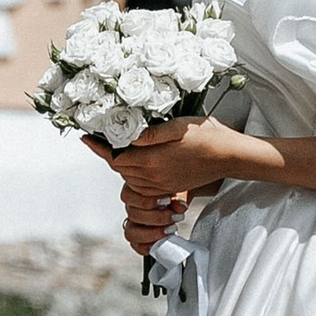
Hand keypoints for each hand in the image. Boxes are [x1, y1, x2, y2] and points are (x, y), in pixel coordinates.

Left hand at [87, 117, 276, 252]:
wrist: (229, 156)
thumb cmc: (206, 135)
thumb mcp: (178, 126)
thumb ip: (152, 133)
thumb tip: (128, 135)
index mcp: (152, 160)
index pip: (115, 156)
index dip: (98, 147)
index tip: (85, 137)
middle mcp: (153, 176)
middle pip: (119, 168)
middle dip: (108, 153)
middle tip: (100, 136)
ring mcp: (161, 185)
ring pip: (129, 178)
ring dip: (121, 164)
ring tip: (116, 145)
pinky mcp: (169, 188)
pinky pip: (142, 186)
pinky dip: (134, 174)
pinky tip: (137, 160)